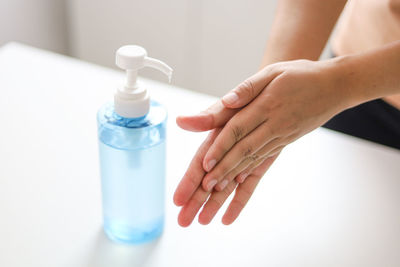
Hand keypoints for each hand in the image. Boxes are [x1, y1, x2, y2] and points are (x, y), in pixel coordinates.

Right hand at [174, 101, 277, 225]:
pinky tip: (228, 218)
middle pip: (209, 178)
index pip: (201, 163)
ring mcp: (242, 158)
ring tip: (201, 223)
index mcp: (218, 137)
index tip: (178, 200)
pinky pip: (249, 184)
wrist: (283, 92)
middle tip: (182, 221)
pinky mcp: (259, 162)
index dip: (189, 181)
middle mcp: (227, 150)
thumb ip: (210, 115)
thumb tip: (182, 121)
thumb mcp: (232, 103)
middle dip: (196, 199)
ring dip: (213, 204)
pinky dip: (239, 200)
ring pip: (226, 185)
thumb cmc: (254, 94)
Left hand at [201, 59, 347, 192]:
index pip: (238, 128)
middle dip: (223, 168)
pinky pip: (266, 157)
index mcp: (267, 104)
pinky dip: (251, 169)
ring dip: (234, 173)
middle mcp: (275, 124)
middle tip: (206, 185)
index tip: (205, 163)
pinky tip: (240, 180)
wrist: (336, 87)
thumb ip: (248, 88)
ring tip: (217, 189)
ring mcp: (283, 135)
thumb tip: (227, 100)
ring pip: (254, 157)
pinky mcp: (287, 140)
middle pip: (244, 149)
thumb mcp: (273, 72)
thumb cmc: (301, 74)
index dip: (221, 147)